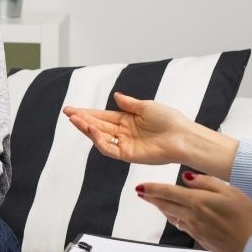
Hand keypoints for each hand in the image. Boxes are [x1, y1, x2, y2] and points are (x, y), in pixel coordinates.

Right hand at [64, 93, 237, 177]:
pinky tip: (91, 130)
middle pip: (98, 125)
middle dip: (82, 119)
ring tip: (75, 120)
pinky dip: (98, 140)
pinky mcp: (128, 155)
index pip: (102, 116)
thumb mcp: (147, 107)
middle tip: (68, 112)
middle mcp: (124, 133)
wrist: (183, 137)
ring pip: (100, 137)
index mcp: (128, 120)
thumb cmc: (170, 120)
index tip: (72, 108)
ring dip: (87, 129)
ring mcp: (125, 144)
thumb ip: (129, 104)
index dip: (87, 112)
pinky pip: (109, 148)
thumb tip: (116, 96)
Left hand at [137, 172, 251, 251]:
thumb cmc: (248, 219)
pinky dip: (175, 219)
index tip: (141, 186)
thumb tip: (188, 177)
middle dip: (151, 198)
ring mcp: (196, 230)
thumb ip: (207, 182)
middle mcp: (192, 217)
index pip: (168, 193)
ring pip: (172, 217)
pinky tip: (176, 218)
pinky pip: (183, 227)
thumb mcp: (231, 191)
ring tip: (155, 203)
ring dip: (161, 209)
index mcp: (198, 202)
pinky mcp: (201, 241)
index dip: (152, 189)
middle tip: (142, 193)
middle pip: (165, 205)